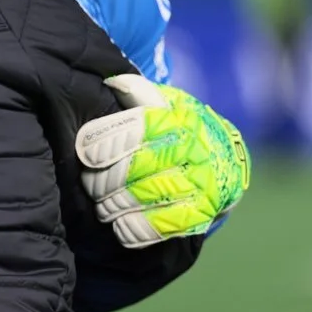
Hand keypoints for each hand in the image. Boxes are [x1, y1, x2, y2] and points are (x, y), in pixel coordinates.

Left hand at [75, 75, 250, 247]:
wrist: (226, 157)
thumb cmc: (180, 126)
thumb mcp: (164, 102)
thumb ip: (137, 93)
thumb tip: (112, 83)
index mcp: (176, 118)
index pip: (134, 130)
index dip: (104, 144)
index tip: (85, 155)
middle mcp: (191, 148)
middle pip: (133, 168)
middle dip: (102, 181)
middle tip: (89, 185)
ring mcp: (199, 182)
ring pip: (143, 197)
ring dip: (113, 206)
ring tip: (101, 207)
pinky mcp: (202, 212)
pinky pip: (160, 226)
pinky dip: (133, 228)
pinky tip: (119, 226)